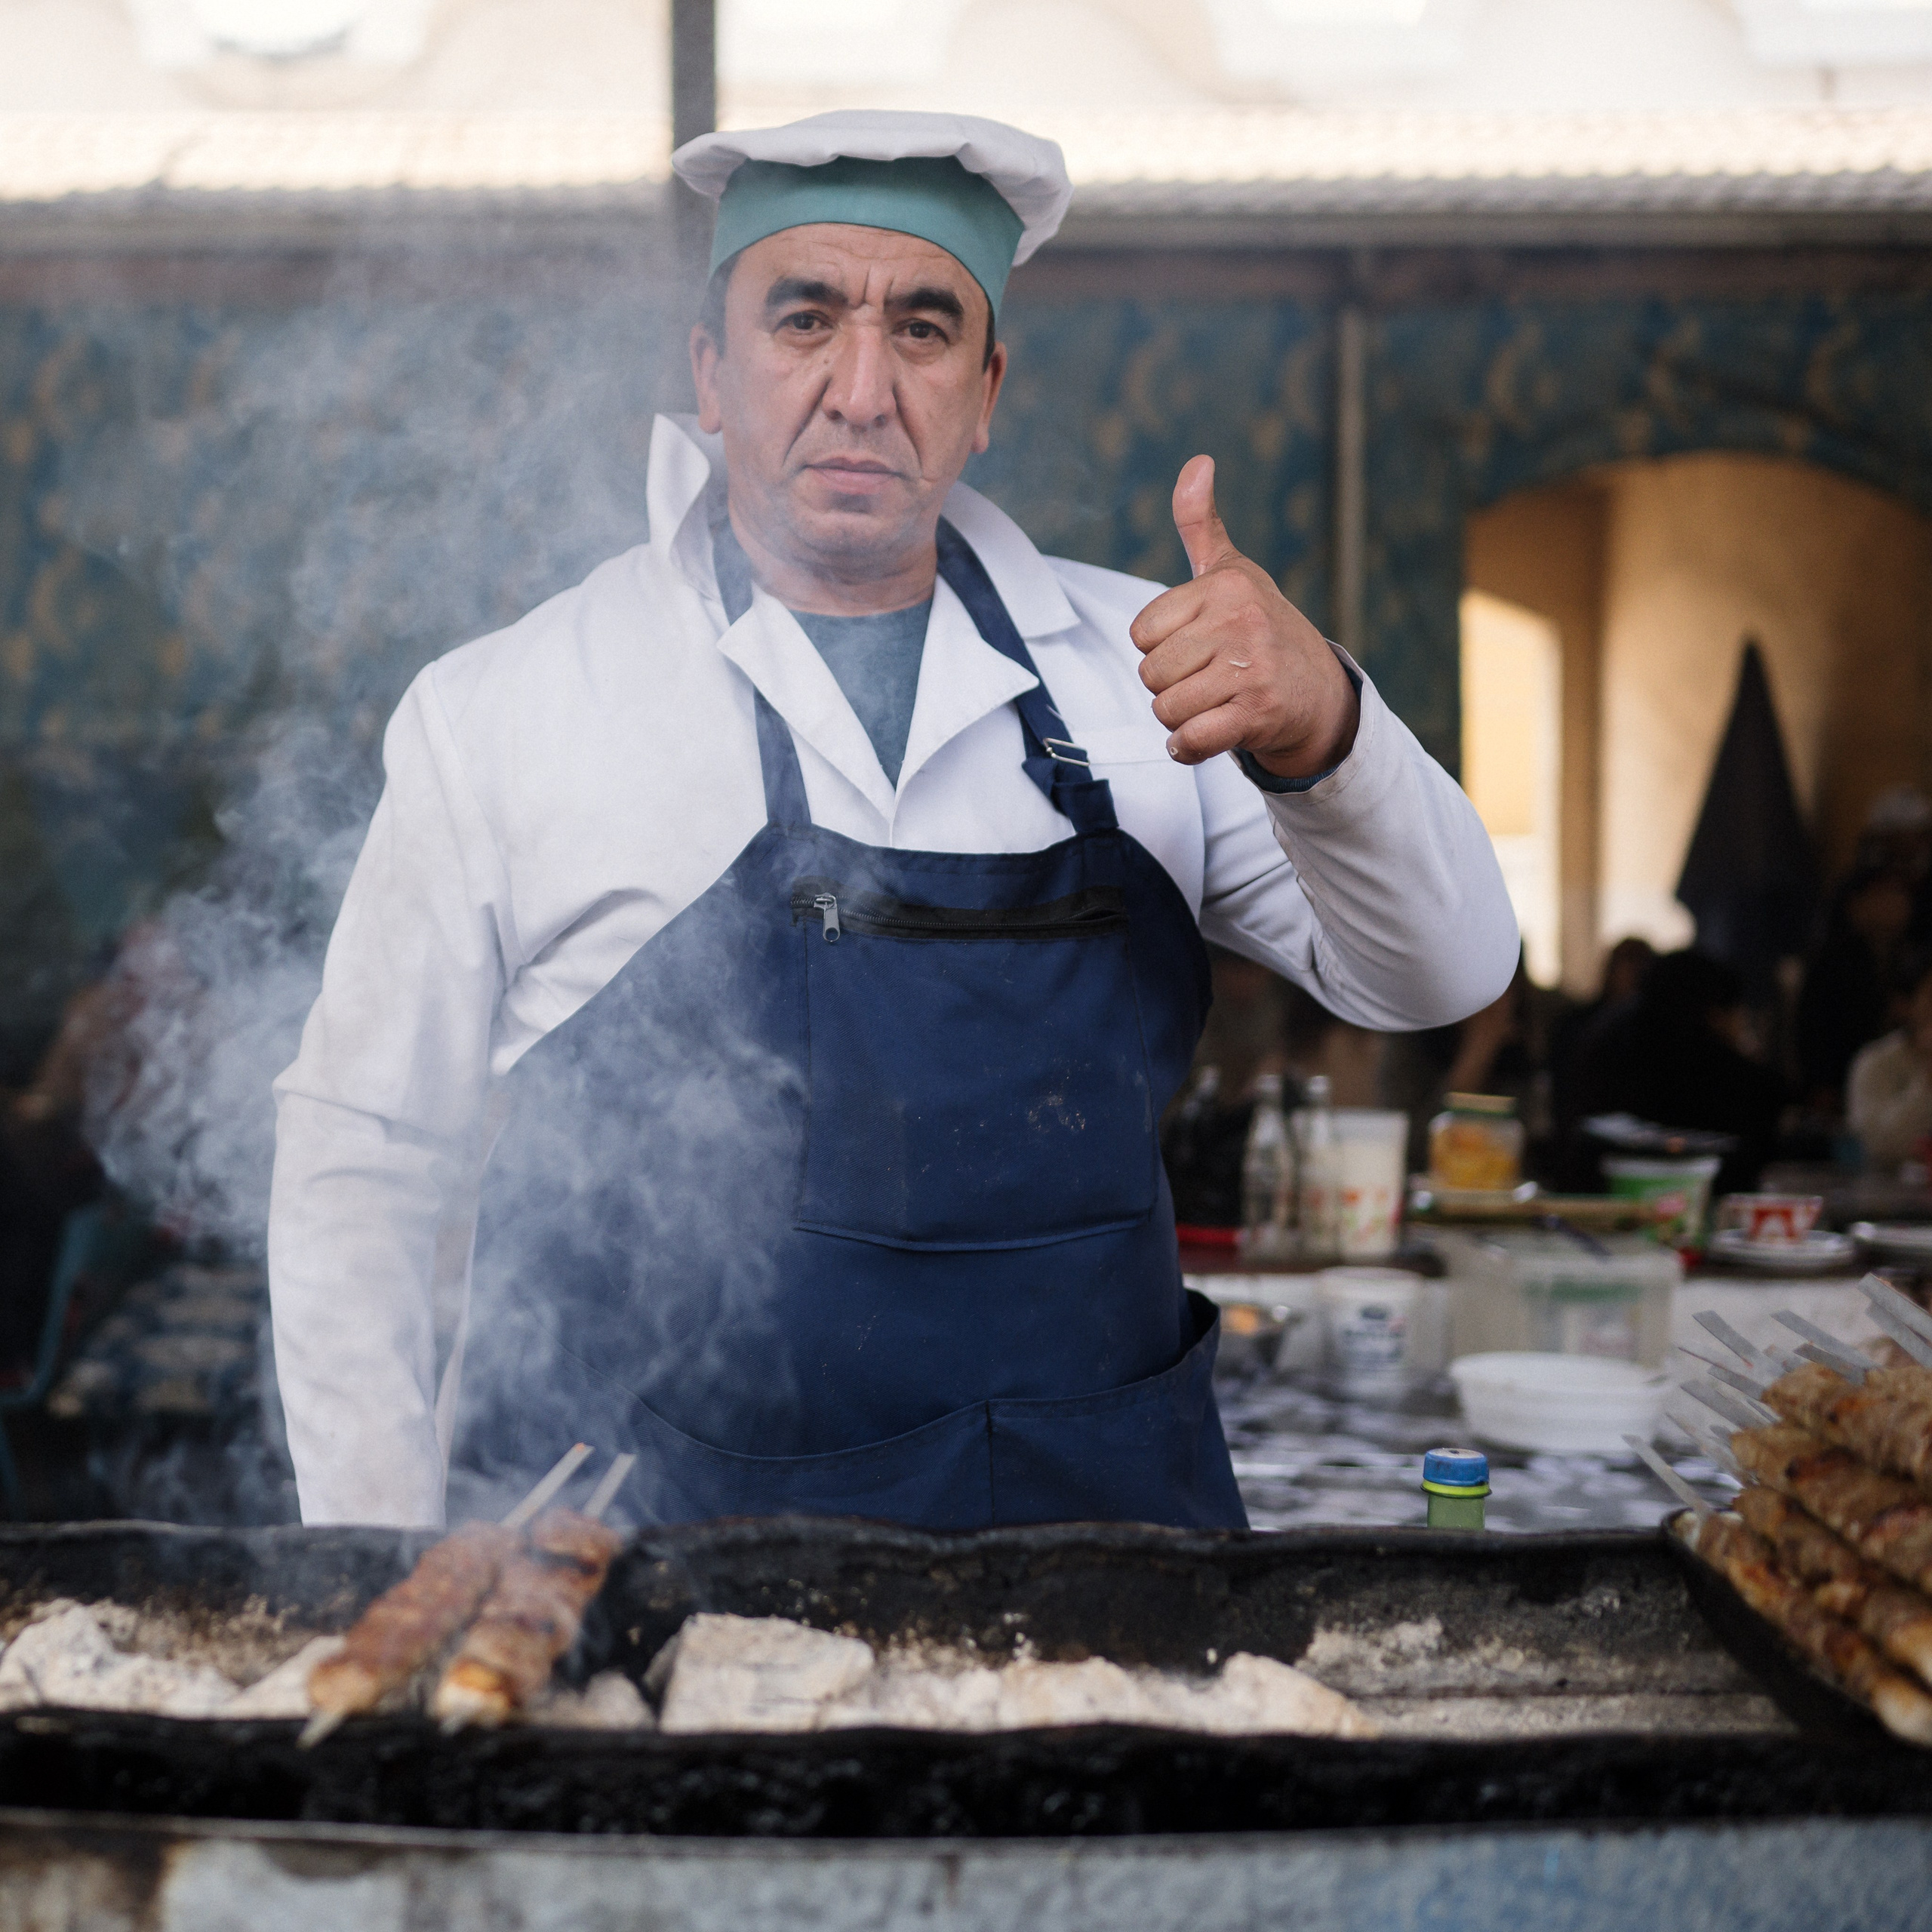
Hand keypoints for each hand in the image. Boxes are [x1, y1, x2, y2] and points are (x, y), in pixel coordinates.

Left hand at [1129, 456, 1359, 777]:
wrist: (1318, 691)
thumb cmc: (1261, 626)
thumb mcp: (1231, 571)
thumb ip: (1200, 522)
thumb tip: (1197, 462)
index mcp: (1225, 587)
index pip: (1142, 633)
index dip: (1160, 648)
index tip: (1195, 645)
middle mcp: (1241, 622)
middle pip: (1150, 674)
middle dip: (1169, 687)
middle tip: (1206, 680)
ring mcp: (1252, 669)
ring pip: (1166, 709)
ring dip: (1179, 719)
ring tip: (1212, 704)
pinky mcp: (1258, 714)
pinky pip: (1191, 740)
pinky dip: (1188, 748)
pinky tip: (1206, 737)